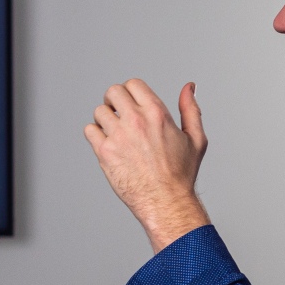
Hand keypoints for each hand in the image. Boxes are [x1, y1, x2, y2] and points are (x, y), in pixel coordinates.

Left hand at [84, 78, 211, 251]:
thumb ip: (190, 109)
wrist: (166, 201)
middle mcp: (135, 120)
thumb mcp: (195, 138)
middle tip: (117, 112)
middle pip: (112, 92)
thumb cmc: (181, 174)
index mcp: (156, 113)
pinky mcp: (105, 152)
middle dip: (114, 100)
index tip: (131, 103)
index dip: (130, 91)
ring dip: (104, 118)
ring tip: (113, 131)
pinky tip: (107, 143)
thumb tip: (189, 88)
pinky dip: (95, 134)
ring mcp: (118, 136)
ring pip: (99, 111)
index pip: (133, 84)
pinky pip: (89, 131)